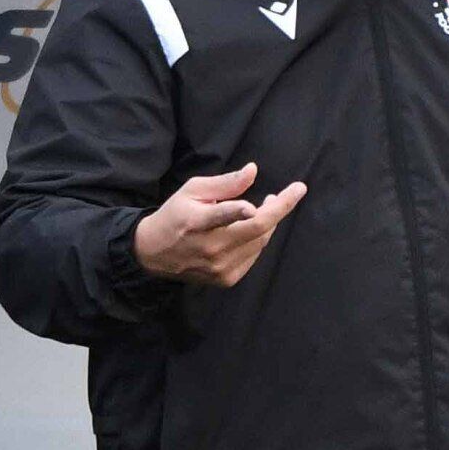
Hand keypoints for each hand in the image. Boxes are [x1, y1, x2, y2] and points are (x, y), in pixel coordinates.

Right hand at [133, 162, 306, 286]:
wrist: (154, 253)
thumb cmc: (175, 215)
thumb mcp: (193, 190)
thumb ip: (225, 183)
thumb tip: (253, 170)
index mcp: (197, 222)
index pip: (225, 214)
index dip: (247, 207)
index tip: (273, 197)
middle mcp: (210, 248)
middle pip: (257, 229)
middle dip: (281, 208)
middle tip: (295, 190)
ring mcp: (219, 267)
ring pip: (260, 242)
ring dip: (270, 222)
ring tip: (267, 205)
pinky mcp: (226, 278)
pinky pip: (254, 255)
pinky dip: (259, 238)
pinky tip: (251, 228)